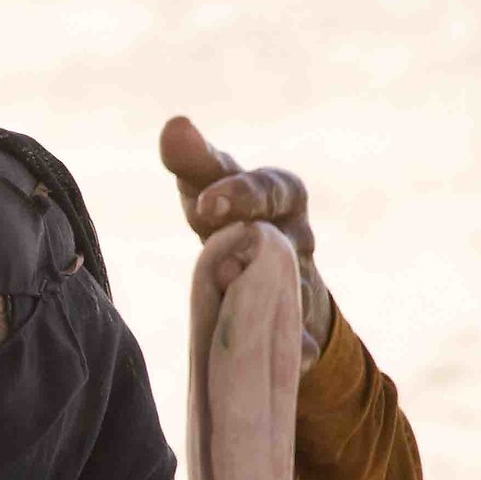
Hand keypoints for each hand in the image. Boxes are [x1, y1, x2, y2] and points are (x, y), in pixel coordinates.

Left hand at [160, 115, 334, 368]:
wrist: (271, 286)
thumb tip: (175, 124)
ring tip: (227, 281)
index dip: (241, 192)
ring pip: (293, 284)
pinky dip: (299, 348)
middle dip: (252, 224)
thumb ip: (195, 164)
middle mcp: (296, 238)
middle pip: (285, 230)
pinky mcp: (299, 330)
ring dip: (266, 285)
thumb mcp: (213, 193)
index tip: (204, 203)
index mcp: (280, 199)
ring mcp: (302, 284)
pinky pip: (305, 341)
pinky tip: (291, 355)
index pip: (272, 186)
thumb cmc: (231, 224)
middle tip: (207, 221)